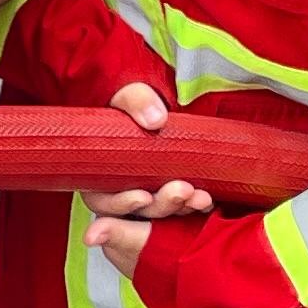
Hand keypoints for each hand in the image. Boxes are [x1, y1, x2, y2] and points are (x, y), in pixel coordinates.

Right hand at [83, 77, 211, 275]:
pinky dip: (193, 205)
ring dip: (180, 207)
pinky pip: (179, 207)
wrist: (154, 106)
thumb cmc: (131, 101)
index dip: (120, 204)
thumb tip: (156, 120)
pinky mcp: (167, 191)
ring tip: (201, 197)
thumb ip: (137, 101)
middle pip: (136, 210)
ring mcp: (146, 192)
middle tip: (182, 190)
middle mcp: (122, 189)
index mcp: (100, 172)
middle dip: (161, 205)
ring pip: (160, 211)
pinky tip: (207, 199)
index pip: (102, 200)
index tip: (142, 197)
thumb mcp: (129, 95)